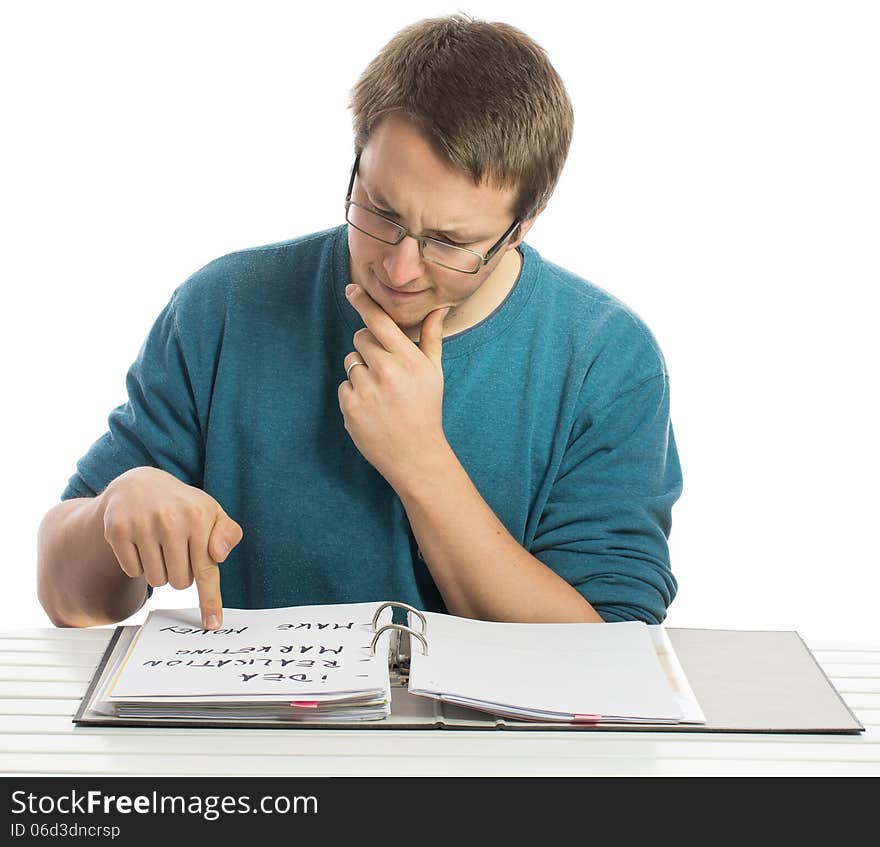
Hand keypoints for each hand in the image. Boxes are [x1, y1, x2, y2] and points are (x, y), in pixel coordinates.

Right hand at [98, 467, 242, 629]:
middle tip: (178, 552)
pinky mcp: (117, 530)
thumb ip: (227, 534)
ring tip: (160, 547)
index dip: (210, 600)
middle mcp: (171, 519)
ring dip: (160, 572)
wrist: (140, 485)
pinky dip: (139, 565)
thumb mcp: (212, 513)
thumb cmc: (183, 506)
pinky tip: (142, 544)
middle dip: (181, 574)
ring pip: (156, 581)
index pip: (207, 569)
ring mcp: (141, 524)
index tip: (212, 624)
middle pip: (180, 582)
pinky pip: (133, 572)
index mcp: (199, 516)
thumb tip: (219, 556)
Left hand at [339, 283, 450, 489]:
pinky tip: (371, 407)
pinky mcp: (350, 407)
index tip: (351, 290)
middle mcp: (387, 371)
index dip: (363, 303)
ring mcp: (366, 390)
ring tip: (380, 392)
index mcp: (408, 359)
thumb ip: (431, 338)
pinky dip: (354, 393)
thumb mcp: (434, 373)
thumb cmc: (426, 409)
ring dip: (361, 372)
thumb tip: (439, 309)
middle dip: (369, 347)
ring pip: (351, 361)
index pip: (379, 322)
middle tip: (385, 369)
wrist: (415, 454)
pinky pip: (344, 385)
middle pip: (361, 338)